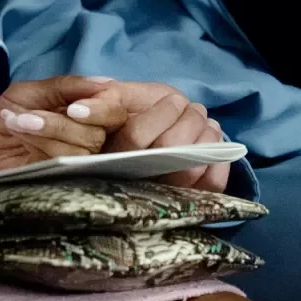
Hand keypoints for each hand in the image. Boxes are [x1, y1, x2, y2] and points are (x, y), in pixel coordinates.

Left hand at [0, 76, 112, 180]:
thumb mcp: (25, 94)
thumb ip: (64, 87)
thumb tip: (106, 82)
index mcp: (81, 115)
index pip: (113, 110)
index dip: (103, 107)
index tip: (76, 107)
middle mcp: (83, 140)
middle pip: (99, 133)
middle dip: (64, 122)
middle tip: (31, 115)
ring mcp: (71, 165)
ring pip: (82, 151)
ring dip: (48, 131)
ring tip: (17, 122)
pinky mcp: (58, 184)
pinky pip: (66, 168)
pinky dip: (42, 147)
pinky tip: (21, 136)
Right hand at [66, 81, 230, 191]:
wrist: (158, 134)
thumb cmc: (137, 114)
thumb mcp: (120, 99)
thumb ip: (106, 99)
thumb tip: (78, 109)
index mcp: (114, 153)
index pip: (136, 137)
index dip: (161, 114)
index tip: (175, 100)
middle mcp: (135, 178)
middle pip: (169, 151)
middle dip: (190, 121)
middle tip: (194, 109)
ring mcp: (164, 194)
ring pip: (190, 169)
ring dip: (208, 138)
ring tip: (208, 123)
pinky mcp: (190, 202)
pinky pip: (210, 187)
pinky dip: (222, 163)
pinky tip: (217, 147)